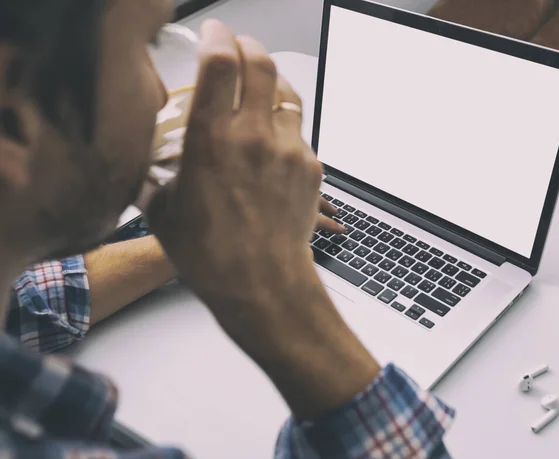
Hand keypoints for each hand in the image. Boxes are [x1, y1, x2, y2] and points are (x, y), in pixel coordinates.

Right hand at [146, 20, 378, 419]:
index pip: (219, 62)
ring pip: (285, 91)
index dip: (216, 36)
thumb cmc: (209, 254)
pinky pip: (298, 131)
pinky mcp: (310, 166)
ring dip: (270, 83)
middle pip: (261, 62)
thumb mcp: (163, 211)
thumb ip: (157, 176)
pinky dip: (283, 125)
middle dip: (247, 46)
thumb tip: (151, 167)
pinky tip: (271, 144)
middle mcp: (253, 135)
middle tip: (238, 50)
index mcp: (211, 139)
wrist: (261, 284)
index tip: (211, 33)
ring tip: (258, 92)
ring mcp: (288, 149)